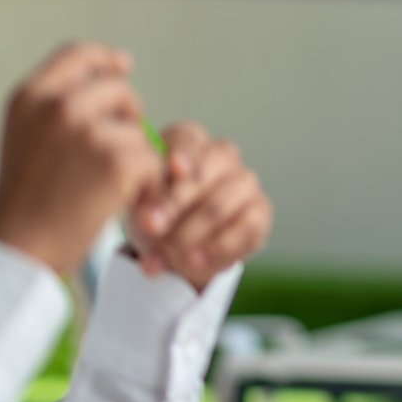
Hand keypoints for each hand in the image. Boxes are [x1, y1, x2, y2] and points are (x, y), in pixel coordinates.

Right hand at [0, 43, 164, 276]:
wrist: (19, 248)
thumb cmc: (27, 200)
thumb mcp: (28, 135)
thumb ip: (60, 105)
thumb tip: (117, 72)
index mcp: (30, 96)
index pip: (78, 53)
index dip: (105, 58)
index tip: (123, 66)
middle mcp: (58, 106)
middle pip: (119, 88)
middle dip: (128, 117)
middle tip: (116, 152)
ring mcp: (88, 130)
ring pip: (139, 130)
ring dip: (136, 157)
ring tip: (108, 186)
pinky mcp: (118, 159)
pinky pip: (154, 160)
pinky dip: (148, 183)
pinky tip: (122, 200)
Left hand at [126, 122, 272, 291]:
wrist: (174, 246)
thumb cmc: (154, 212)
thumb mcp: (140, 200)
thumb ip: (145, 198)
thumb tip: (151, 214)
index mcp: (190, 141)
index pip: (187, 139)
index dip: (176, 159)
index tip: (168, 172)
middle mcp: (224, 155)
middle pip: (206, 172)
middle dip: (175, 203)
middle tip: (151, 228)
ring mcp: (246, 182)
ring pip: (221, 204)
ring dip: (190, 234)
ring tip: (166, 256)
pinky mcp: (261, 212)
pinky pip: (245, 229)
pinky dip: (217, 249)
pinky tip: (195, 262)